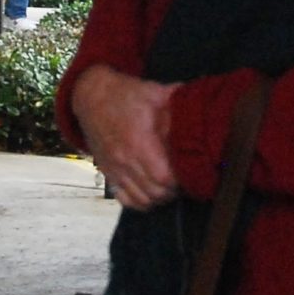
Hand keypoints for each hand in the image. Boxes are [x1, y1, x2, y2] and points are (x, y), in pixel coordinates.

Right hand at [70, 63, 181, 209]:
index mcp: (138, 141)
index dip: (180, 179)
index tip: (189, 171)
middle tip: (183, 179)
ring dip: (159, 197)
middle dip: (173, 190)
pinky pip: (125, 199)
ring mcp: (115, 169)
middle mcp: (125, 160)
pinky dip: (140, 201)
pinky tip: (150, 191)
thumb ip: (179, 104)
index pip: (163, 177)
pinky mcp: (108, 173)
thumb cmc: (125, 95)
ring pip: (142, 200)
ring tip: (169, 186)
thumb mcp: (155, 93)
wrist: (91, 97)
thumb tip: (202, 111)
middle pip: (155, 193)